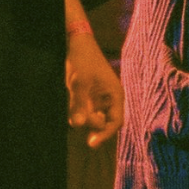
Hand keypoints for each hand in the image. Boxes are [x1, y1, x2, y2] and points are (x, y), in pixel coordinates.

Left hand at [65, 32, 122, 147]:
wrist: (78, 44)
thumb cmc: (82, 60)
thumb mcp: (80, 82)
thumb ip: (79, 104)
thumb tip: (77, 125)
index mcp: (115, 95)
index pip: (116, 122)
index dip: (106, 134)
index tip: (92, 143)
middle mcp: (109, 99)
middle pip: (105, 123)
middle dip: (92, 125)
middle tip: (78, 118)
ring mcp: (99, 99)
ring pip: (93, 118)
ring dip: (83, 118)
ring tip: (75, 100)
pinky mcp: (89, 97)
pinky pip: (85, 112)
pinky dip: (79, 113)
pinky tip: (73, 104)